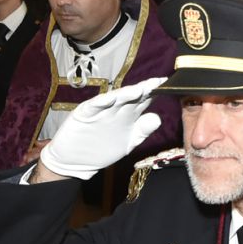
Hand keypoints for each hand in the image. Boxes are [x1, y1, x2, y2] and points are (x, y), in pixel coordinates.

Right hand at [33, 76, 166, 181]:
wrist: (74, 161)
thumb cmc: (101, 150)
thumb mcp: (127, 143)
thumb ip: (142, 131)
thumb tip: (157, 118)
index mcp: (127, 115)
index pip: (143, 101)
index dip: (154, 93)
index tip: (168, 86)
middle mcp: (115, 109)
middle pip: (131, 97)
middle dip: (144, 89)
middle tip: (157, 83)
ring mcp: (100, 111)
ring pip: (115, 99)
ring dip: (126, 94)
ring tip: (139, 89)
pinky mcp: (84, 114)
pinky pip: (94, 107)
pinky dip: (102, 102)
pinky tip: (111, 99)